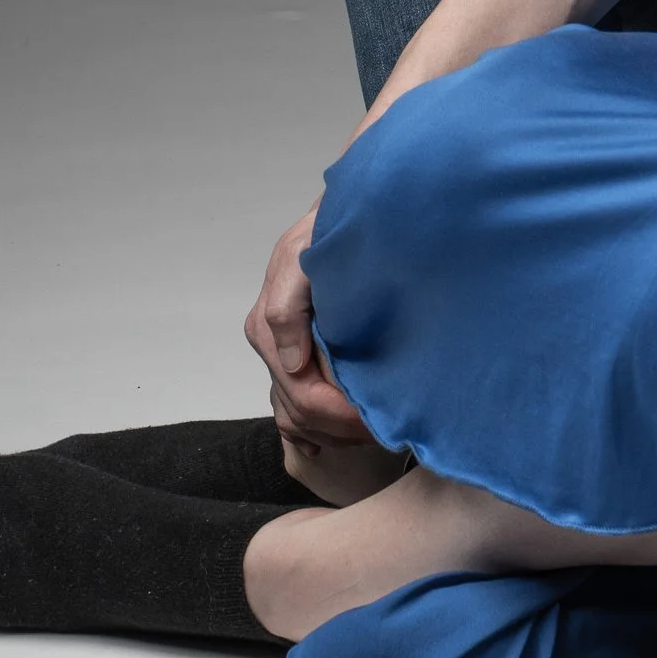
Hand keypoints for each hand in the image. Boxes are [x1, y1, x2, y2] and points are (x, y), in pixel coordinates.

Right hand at [244, 210, 371, 458]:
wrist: (347, 215)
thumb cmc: (330, 234)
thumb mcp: (305, 258)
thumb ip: (289, 306)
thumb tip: (293, 363)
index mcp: (270, 325)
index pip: (303, 395)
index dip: (342, 417)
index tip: (381, 421)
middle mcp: (272, 345)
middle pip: (300, 412)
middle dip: (341, 428)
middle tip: (386, 432)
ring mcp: (281, 354)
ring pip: (295, 417)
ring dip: (330, 432)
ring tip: (370, 431)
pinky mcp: (292, 357)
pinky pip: (290, 411)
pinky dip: (310, 433)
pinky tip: (329, 442)